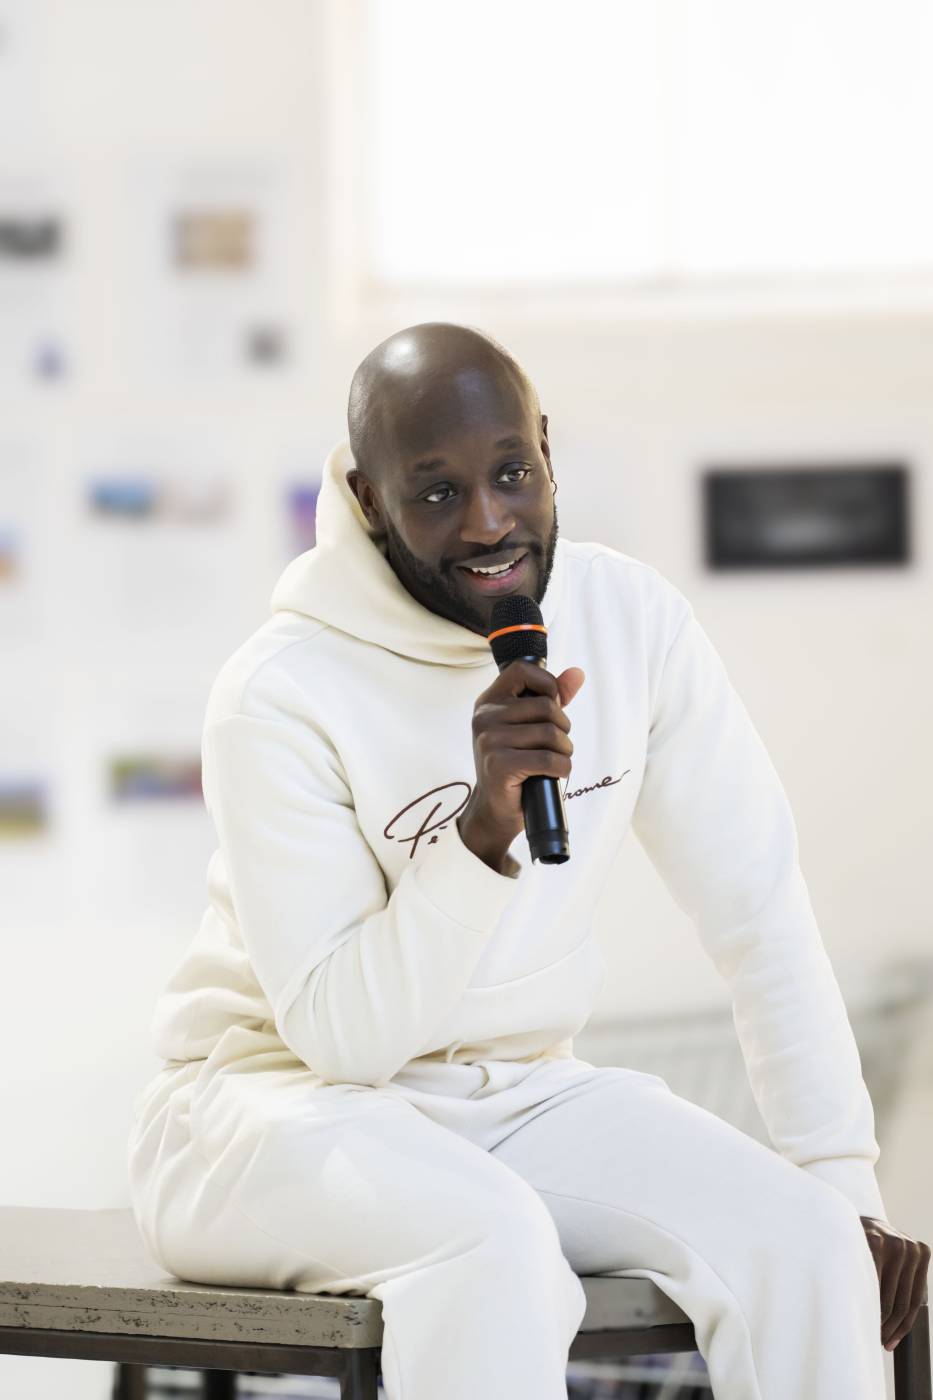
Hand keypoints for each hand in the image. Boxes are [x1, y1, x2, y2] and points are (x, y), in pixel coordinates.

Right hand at [457, 661, 584, 864]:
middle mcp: (485, 717)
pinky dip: (562, 768)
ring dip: (564, 751)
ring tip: (556, 761)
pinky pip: (548, 759)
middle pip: (546, 706)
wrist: (495, 808)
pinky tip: (555, 774)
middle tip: (557, 746)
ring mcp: (490, 741)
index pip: (522, 670)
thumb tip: (577, 673)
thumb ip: (551, 697)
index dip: (547, 683)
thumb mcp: (530, 726)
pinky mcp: (499, 765)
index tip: (553, 706)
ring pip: (551, 733)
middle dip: (563, 728)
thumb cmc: (515, 764)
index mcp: (489, 702)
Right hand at [859, 1215, 929, 1349]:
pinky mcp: (875, 1241)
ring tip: (868, 1330)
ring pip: (888, 1298)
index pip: (914, 1301)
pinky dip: (867, 1301)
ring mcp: (894, 1243)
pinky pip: (873, 1284)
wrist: (844, 1216)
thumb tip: (901, 1327)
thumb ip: (902, 1280)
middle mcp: (911, 1247)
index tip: (890, 1342)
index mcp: (921, 1252)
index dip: (903, 1327)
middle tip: (877, 1340)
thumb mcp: (892, 1259)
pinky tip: (860, 1309)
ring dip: (879, 1319)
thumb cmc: (869, 1246)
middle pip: (902, 1302)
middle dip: (889, 1327)